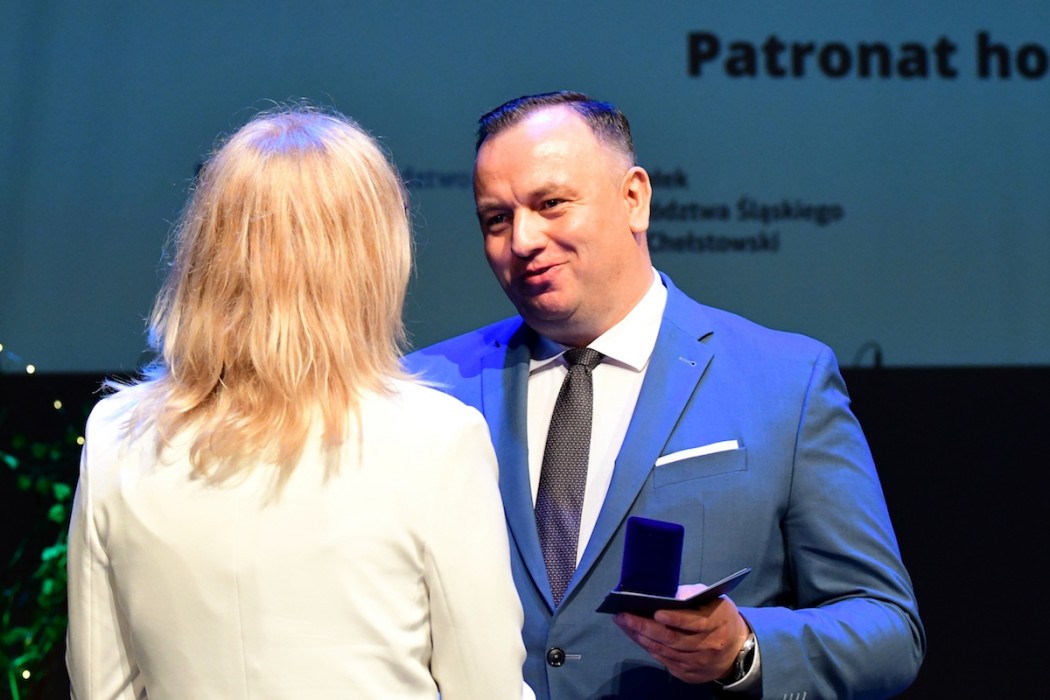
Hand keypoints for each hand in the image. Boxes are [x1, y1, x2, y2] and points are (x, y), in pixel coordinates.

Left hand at [612, 584, 749, 683]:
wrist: (735, 649)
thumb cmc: (718, 616)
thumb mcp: (712, 599)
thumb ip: (691, 594)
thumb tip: (665, 594)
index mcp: (717, 622)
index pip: (695, 622)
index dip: (675, 619)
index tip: (655, 612)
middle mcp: (709, 645)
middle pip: (674, 639)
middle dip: (645, 627)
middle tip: (624, 616)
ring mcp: (699, 663)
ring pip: (666, 652)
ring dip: (642, 638)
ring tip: (625, 624)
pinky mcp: (690, 674)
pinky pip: (666, 662)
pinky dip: (650, 649)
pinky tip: (637, 637)